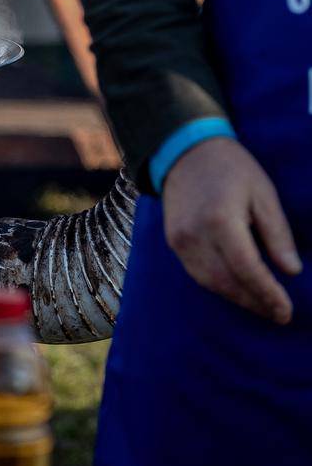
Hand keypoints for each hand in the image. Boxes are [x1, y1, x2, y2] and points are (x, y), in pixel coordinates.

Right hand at [163, 136, 301, 323]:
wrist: (185, 150)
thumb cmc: (231, 168)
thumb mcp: (263, 193)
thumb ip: (277, 233)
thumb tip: (292, 270)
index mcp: (221, 220)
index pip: (247, 269)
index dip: (268, 294)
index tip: (287, 311)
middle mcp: (195, 235)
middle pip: (227, 282)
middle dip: (255, 302)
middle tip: (280, 315)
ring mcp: (179, 240)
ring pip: (210, 283)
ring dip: (238, 298)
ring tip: (263, 307)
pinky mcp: (173, 241)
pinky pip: (197, 273)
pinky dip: (219, 286)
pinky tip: (238, 289)